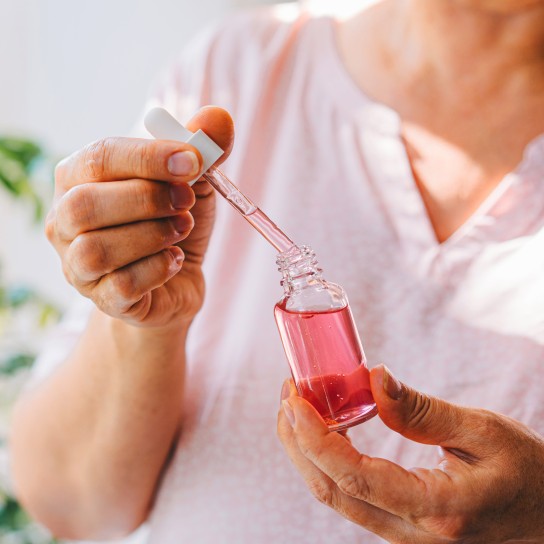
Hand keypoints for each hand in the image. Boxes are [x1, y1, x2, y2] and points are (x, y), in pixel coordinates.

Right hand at [46, 107, 233, 326]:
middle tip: (187, 202)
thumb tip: (219, 118)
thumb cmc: (173, 223)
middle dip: (148, 200)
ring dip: (152, 236)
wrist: (176, 281)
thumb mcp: (192, 183)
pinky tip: (175, 260)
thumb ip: (202, 150)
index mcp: (79, 178)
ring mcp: (78, 264)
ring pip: (97, 249)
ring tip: (181, 229)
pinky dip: (158, 269)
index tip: (194, 161)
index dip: (149, 158)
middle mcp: (65, 220)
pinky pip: (121, 285)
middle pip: (86, 205)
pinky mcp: (101, 298)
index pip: (100, 157)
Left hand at [277, 366, 543, 542]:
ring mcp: (406, 538)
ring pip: (337, 498)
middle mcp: (415, 534)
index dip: (314, 437)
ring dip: (307, 452)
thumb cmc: (530, 474)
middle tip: (289, 393)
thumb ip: (423, 410)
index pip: (354, 476)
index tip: (294, 398)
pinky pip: (353, 498)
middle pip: (332, 491)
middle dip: (298, 441)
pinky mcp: (403, 529)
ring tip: (299, 407)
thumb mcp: (485, 431)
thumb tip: (373, 379)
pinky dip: (329, 462)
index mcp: (439, 509)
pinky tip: (326, 431)